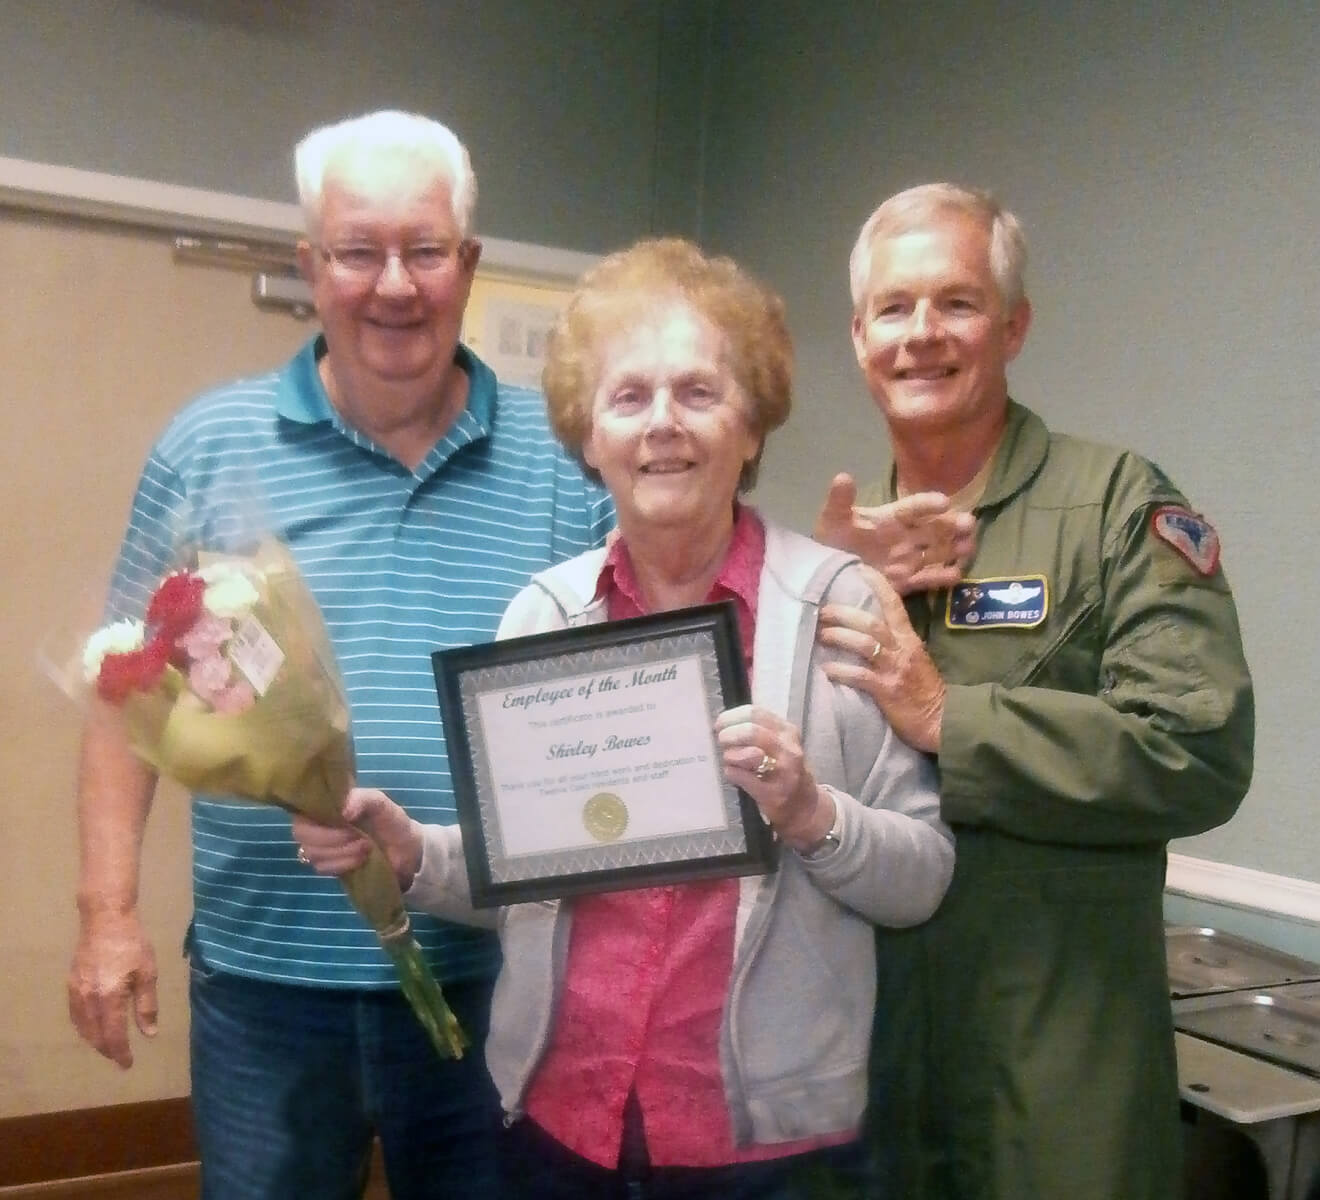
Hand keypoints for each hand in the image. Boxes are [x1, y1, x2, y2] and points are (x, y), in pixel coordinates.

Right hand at [67, 910, 158, 1068]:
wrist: (105, 920)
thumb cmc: (133, 945)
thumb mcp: (147, 973)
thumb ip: (146, 1006)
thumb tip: (149, 1034)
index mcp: (110, 998)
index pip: (113, 1035)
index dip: (120, 1053)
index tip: (128, 1064)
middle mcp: (89, 999)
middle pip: (95, 1036)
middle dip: (108, 1050)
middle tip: (120, 1057)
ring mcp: (77, 992)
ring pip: (82, 1028)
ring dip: (95, 1040)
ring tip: (109, 1046)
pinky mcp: (71, 985)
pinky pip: (75, 1015)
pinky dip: (84, 1027)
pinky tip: (93, 1027)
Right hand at [292, 787, 422, 890]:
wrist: (406, 851)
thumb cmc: (391, 822)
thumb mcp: (381, 803)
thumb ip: (363, 799)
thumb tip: (343, 811)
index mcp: (328, 804)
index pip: (301, 808)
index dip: (315, 816)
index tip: (341, 819)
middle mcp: (320, 824)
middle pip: (301, 832)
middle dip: (330, 837)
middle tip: (356, 836)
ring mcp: (323, 846)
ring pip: (310, 851)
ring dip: (340, 851)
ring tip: (365, 847)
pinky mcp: (329, 865)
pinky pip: (321, 867)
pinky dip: (342, 864)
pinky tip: (360, 859)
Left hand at [715, 705, 833, 849]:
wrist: (803, 804)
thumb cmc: (783, 770)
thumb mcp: (777, 743)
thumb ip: (756, 731)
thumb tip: (723, 722)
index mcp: (786, 731)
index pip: (754, 713)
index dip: (731, 717)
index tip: (720, 724)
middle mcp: (788, 748)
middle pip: (751, 730)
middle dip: (729, 735)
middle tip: (721, 742)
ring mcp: (783, 771)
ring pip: (749, 753)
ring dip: (730, 755)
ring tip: (729, 760)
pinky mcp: (773, 793)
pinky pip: (743, 777)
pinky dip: (732, 773)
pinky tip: (733, 773)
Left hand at [814, 473, 975, 594]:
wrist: (828, 572)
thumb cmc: (832, 540)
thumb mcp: (832, 519)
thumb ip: (839, 501)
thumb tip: (842, 476)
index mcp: (891, 518)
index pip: (913, 507)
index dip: (927, 504)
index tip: (944, 502)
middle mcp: (905, 536)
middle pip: (934, 528)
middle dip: (952, 525)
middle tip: (969, 524)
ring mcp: (908, 559)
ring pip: (938, 551)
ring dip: (954, 548)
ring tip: (968, 547)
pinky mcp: (906, 581)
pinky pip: (928, 578)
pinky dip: (942, 577)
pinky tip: (956, 574)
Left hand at [818, 566, 946, 752]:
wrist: (944, 721)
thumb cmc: (926, 691)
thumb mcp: (916, 659)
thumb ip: (898, 643)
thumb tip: (873, 628)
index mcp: (910, 639)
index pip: (894, 605)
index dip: (877, 585)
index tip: (859, 569)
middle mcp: (902, 650)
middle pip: (871, 622)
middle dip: (844, 614)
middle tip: (823, 610)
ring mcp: (894, 670)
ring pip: (864, 643)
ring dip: (839, 636)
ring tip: (821, 635)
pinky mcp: (887, 691)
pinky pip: (860, 676)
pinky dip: (841, 671)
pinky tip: (827, 669)